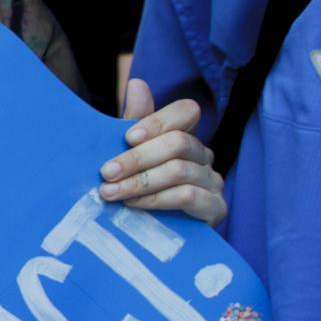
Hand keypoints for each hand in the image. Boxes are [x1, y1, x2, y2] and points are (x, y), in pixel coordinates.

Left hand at [99, 79, 226, 225]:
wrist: (151, 236)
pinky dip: (157, 199)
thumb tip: (137, 83)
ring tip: (111, 193)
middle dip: (137, 158)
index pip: (187, 111)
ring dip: (140, 181)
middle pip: (179, 142)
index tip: (126, 137)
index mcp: (184, 137)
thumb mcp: (128, 156)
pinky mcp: (215, 208)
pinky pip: (189, 196)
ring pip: (180, 170)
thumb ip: (133, 123)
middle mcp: (203, 156)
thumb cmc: (137, 189)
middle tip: (105, 173)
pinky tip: (134, 205)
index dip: (157, 122)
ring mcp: (213, 182)